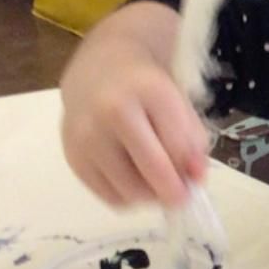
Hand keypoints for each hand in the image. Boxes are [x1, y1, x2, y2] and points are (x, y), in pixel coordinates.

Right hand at [59, 0, 208, 208]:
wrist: (99, 71)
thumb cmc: (146, 90)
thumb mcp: (179, 105)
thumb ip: (194, 142)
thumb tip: (196, 179)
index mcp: (149, 91)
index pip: (178, 146)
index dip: (192, 171)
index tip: (195, 179)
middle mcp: (112, 111)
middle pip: (153, 170)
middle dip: (173, 192)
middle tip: (180, 194)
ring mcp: (88, 136)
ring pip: (129, 190)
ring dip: (149, 196)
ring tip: (155, 183)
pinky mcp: (72, 156)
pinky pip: (107, 196)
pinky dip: (126, 197)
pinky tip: (132, 180)